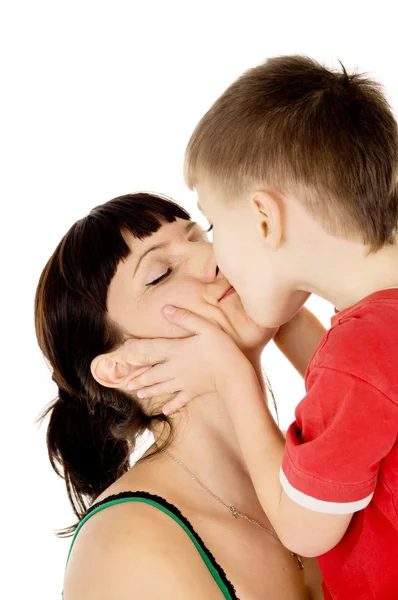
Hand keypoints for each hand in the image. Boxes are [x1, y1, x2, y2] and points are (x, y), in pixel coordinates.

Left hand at [122, 305, 250, 414]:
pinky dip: (171, 406)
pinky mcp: (192, 392)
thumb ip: (184, 317)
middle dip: (138, 378)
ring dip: (148, 391)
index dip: (137, 347)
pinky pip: (179, 400)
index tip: (125, 348)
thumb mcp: (204, 327)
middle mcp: (175, 368)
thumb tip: (165, 309)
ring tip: (138, 394)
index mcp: (176, 350)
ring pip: (161, 388)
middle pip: (152, 374)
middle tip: (127, 383)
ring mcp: (183, 382)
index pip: (151, 348)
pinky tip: (165, 410)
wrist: (232, 373)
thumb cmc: (221, 347)